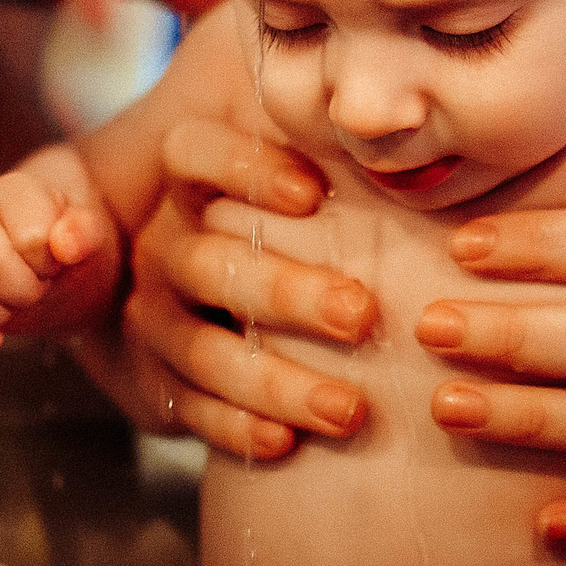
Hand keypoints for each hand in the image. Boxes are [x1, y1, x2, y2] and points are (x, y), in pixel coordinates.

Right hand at [0, 158, 119, 349]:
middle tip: (39, 289)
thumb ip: (84, 232)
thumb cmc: (70, 243)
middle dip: (24, 293)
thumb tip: (64, 245)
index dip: (48, 265)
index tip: (57, 265)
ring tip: (15, 305)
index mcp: (14, 191)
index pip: (29, 239)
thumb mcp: (92, 236)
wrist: (49, 257)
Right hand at [114, 120, 374, 458]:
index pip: (193, 154)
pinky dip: (238, 428)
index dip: (246, 169)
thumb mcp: (298, 185)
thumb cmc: (287, 234)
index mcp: (191, 186)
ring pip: (203, 349)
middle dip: (289, 292)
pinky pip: (190, 409)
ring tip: (350, 408)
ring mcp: (155, 319)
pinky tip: (287, 443)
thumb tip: (410, 121)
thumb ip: (336, 156)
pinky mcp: (157, 385)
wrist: (201, 311)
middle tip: (364, 315)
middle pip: (210, 262)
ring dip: (278, 380)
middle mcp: (163, 248)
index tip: (314, 195)